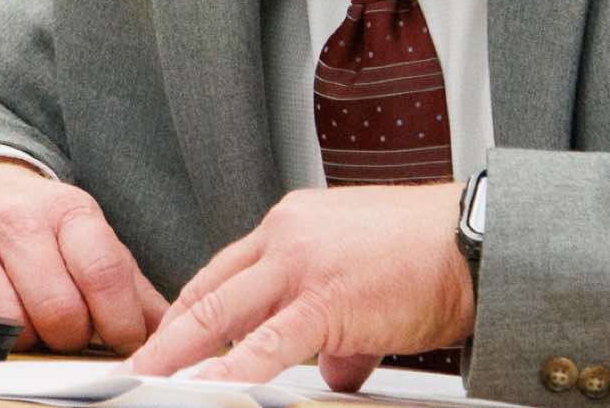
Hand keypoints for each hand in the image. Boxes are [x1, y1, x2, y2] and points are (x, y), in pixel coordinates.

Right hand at [0, 157, 168, 352]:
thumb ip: (129, 286)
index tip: (122, 342)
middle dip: (71, 338)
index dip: (119, 322)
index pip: (104, 273)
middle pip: (58, 310)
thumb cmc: (36, 226)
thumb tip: (170, 331)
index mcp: (67, 208)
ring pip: (10, 325)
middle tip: (69, 335)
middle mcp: (14, 218)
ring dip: (28, 341)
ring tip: (32, 326)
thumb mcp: (87, 237)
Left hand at [127, 182, 472, 390]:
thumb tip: (330, 368)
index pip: (225, 270)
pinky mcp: (323, 300)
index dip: (191, 310)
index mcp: (293, 223)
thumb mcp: (366, 280)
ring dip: (177, 354)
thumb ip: (339, 327)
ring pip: (219, 313)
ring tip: (147, 380)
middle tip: (136, 363)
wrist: (473, 241)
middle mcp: (286, 234)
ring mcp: (300, 265)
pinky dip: (227, 369)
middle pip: (207, 290)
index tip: (170, 339)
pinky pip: (263, 346)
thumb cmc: (430, 254)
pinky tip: (202, 387)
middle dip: (167, 334)